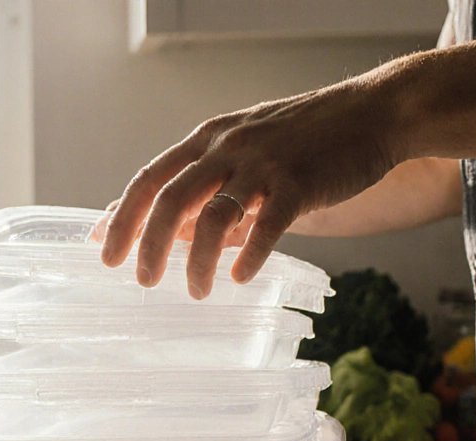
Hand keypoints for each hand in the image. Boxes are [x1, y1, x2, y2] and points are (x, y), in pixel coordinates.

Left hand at [99, 80, 402, 297]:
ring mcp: (263, 165)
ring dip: (196, 261)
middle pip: (170, 199)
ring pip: (213, 216)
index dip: (122, 217)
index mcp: (207, 140)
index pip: (149, 179)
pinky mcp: (300, 183)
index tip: (104, 252)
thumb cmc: (303, 141)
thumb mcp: (242, 153)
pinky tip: (242, 278)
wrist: (372, 113)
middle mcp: (227, 148)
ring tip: (196, 292)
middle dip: (147, 244)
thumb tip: (159, 230)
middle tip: (142, 281)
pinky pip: (266, 224)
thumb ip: (204, 188)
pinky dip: (249, 255)